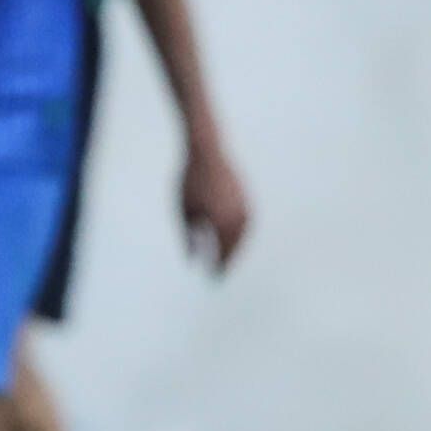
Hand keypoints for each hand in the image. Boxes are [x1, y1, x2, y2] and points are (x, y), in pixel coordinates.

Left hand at [177, 128, 249, 271]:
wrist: (207, 151)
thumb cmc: (189, 181)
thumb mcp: (183, 211)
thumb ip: (189, 237)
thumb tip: (192, 258)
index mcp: (222, 222)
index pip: (223, 253)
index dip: (219, 267)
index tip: (213, 279)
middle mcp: (238, 217)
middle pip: (235, 246)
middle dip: (228, 260)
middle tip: (220, 273)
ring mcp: (245, 207)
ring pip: (243, 235)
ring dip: (235, 248)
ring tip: (225, 257)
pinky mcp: (247, 198)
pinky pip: (246, 223)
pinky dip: (239, 234)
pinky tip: (231, 237)